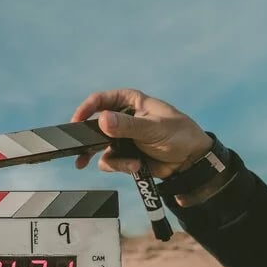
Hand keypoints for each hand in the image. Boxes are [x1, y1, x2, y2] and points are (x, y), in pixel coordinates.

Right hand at [71, 89, 212, 178]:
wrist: (191, 162)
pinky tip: (136, 166)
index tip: (76, 123)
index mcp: (130, 102)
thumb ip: (127, 125)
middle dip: (88, 140)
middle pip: (94, 126)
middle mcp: (123, 118)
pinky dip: (120, 166)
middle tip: (79, 150)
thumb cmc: (179, 135)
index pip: (101, 100)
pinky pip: (110, 162)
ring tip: (129, 164)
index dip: (86, 109)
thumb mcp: (153, 128)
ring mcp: (122, 138)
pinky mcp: (124, 155)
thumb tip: (102, 120)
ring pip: (99, 148)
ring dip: (112, 158)